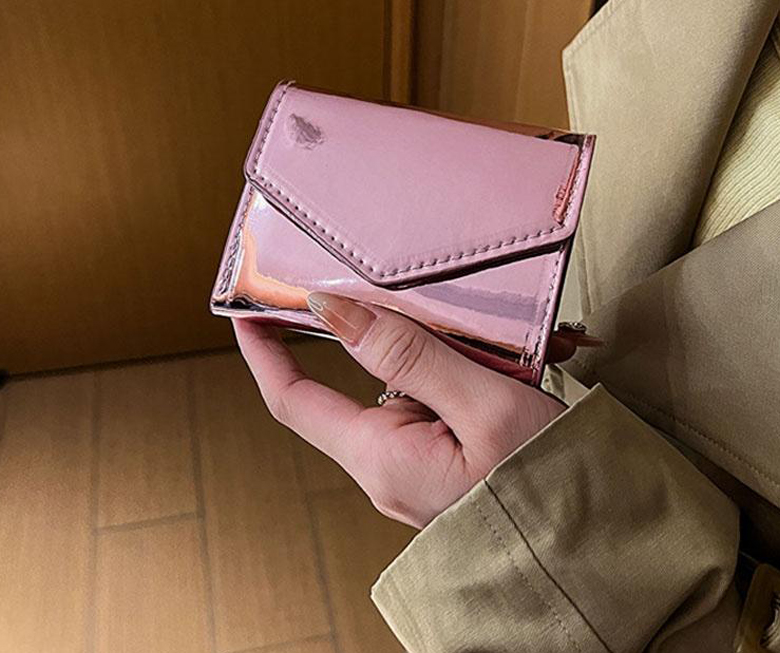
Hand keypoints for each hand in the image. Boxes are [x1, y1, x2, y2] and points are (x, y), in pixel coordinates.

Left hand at [233, 293, 582, 528]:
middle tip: (428, 297)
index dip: (263, 350)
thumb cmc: (554, 485)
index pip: (293, 399)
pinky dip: (458, 376)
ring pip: (402, 389)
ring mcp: (416, 470)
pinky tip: (509, 370)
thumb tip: (332, 311)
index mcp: (382, 457)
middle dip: (384, 334)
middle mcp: (387, 468)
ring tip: (503, 347)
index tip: (247, 307)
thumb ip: (408, 355)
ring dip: (437, 354)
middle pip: (356, 382)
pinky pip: (432, 407)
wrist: (606, 556)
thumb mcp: (485, 405)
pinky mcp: (444, 466)